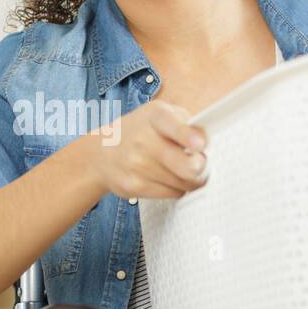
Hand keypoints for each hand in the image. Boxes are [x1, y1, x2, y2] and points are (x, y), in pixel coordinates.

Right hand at [89, 99, 207, 199]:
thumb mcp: (161, 115)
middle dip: (201, 167)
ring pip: (184, 183)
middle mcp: (144, 140)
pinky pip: (172, 193)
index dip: (189, 137)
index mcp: (155, 116)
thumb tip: (206, 142)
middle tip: (200, 164)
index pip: (174, 126)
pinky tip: (167, 178)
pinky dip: (176, 188)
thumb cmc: (140, 132)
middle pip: (187, 166)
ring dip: (190, 179)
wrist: (101, 154)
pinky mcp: (134, 186)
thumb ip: (186, 123)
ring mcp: (137, 165)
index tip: (200, 145)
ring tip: (182, 170)